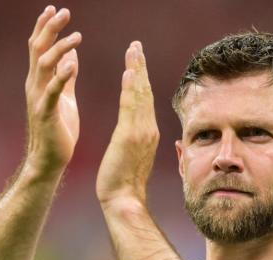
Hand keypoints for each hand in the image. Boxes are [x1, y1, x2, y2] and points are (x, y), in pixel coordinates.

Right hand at [23, 6, 81, 176]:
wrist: (50, 160)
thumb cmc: (58, 130)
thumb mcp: (65, 96)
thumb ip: (66, 75)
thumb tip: (71, 53)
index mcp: (40, 80)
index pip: (39, 47)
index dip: (45, 27)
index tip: (55, 9)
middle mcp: (35, 85)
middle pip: (38, 49)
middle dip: (50, 29)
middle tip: (64, 11)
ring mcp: (38, 98)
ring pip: (44, 65)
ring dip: (60, 48)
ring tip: (77, 36)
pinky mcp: (46, 113)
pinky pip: (52, 91)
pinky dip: (61, 76)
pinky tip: (71, 64)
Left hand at [96, 42, 159, 206]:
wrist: (124, 201)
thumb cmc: (124, 184)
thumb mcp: (131, 156)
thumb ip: (136, 141)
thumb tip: (138, 134)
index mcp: (147, 132)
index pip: (144, 99)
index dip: (141, 78)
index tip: (136, 60)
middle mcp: (148, 129)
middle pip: (145, 91)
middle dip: (140, 66)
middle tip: (136, 45)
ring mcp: (141, 133)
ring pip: (140, 95)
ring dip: (136, 70)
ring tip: (133, 50)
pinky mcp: (130, 138)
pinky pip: (131, 108)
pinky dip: (131, 89)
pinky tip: (129, 73)